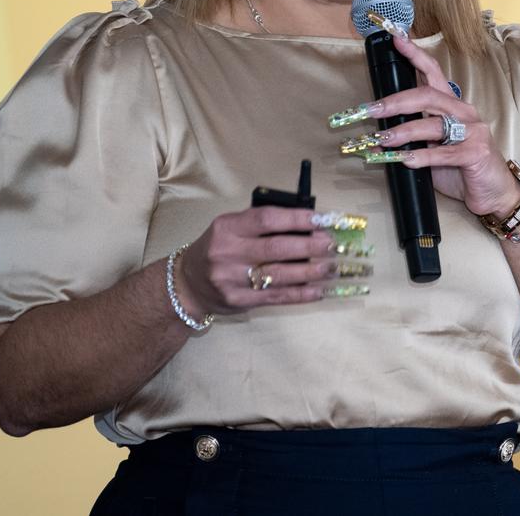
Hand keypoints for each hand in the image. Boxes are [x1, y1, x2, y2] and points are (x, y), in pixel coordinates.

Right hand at [174, 207, 346, 316]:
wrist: (187, 284)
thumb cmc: (218, 249)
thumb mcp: (231, 228)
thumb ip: (262, 225)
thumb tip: (308, 227)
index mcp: (228, 227)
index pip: (267, 219)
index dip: (297, 219)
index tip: (322, 220)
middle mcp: (227, 252)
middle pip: (276, 248)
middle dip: (309, 247)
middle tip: (332, 246)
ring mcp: (232, 279)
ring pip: (279, 275)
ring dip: (311, 272)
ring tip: (331, 268)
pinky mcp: (239, 301)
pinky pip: (276, 297)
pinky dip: (301, 294)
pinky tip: (319, 290)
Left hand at [369, 34, 519, 217]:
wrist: (494, 194)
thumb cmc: (462, 169)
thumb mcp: (435, 148)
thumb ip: (415, 138)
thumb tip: (381, 136)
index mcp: (454, 106)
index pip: (434, 73)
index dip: (415, 55)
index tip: (396, 39)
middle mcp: (465, 113)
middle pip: (428, 96)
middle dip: (396, 101)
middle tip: (372, 110)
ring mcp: (473, 131)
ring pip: (433, 123)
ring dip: (404, 131)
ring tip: (383, 140)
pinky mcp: (476, 153)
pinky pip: (444, 152)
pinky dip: (422, 156)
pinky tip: (406, 160)